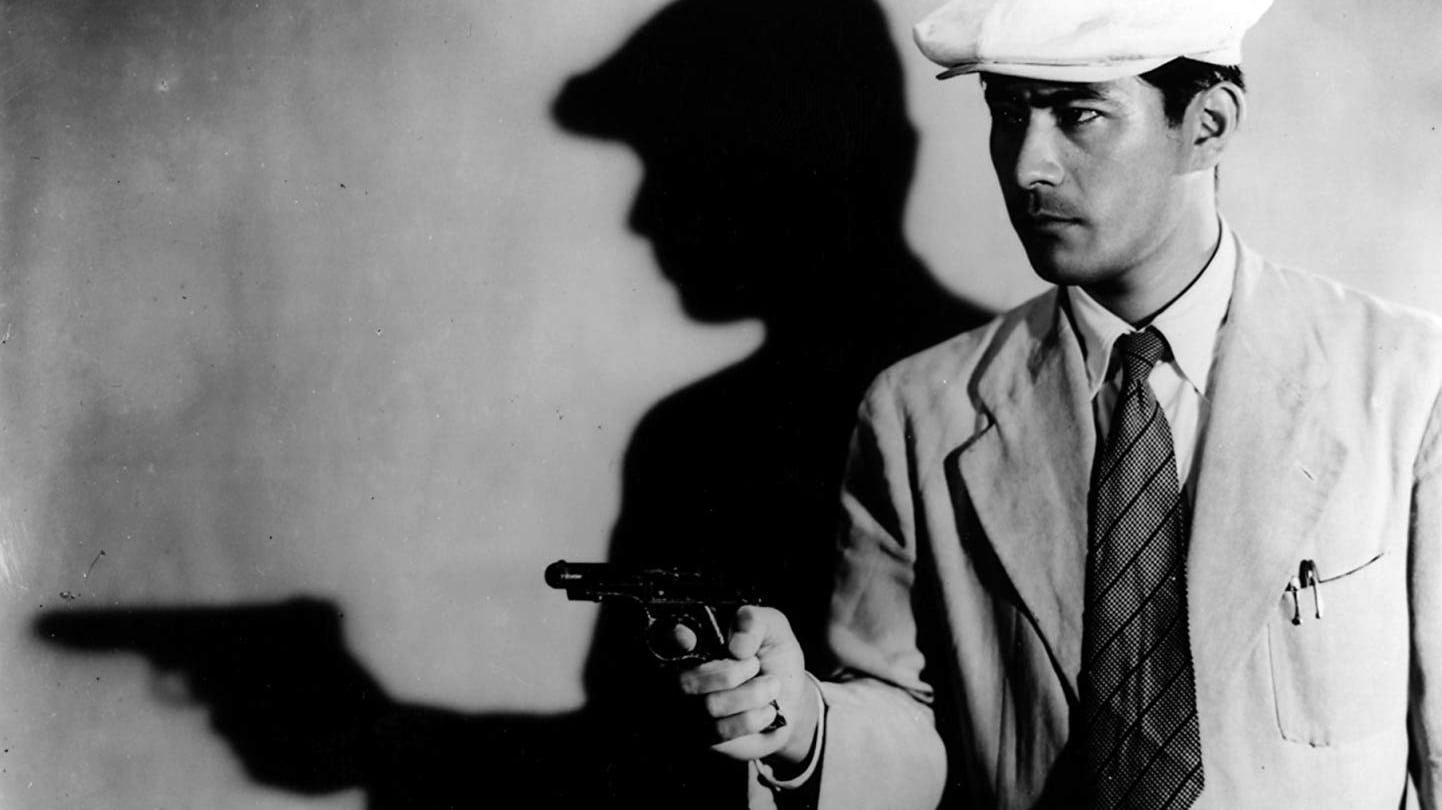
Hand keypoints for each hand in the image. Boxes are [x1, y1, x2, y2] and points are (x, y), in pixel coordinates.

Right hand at [677, 606, 818, 767]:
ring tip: (771, 686)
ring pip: (709, 707)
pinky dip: (752, 719)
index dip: (671, 640)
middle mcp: (685, 676)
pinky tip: (768, 711)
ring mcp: (692, 711)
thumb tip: (735, 646)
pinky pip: (721, 731)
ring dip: (750, 695)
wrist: (793, 701)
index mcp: (696, 644)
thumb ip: (754, 621)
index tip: (688, 639)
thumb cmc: (775, 659)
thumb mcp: (773, 628)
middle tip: (756, 665)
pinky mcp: (705, 738)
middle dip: (730, 673)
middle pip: (686, 681)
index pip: (665, 641)